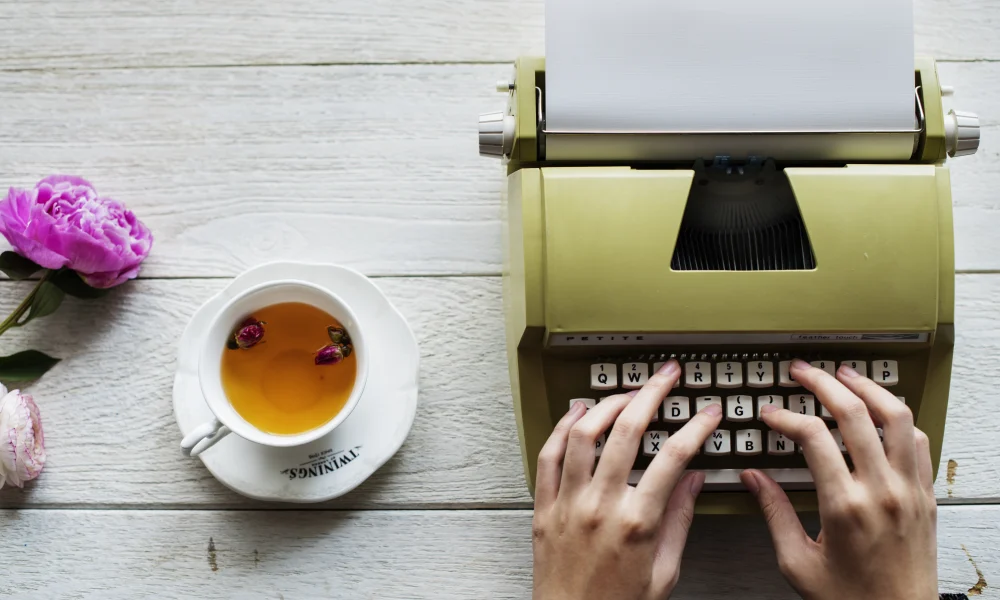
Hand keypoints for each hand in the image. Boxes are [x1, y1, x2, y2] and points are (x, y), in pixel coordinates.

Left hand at [531, 360, 722, 599]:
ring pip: (583, 434)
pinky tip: (577, 412)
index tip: (707, 413)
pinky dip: (562, 427)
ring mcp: (569, 503)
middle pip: (627, 431)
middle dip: (651, 394)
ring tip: (625, 391)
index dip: (695, 428)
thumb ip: (679, 520)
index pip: (674, 458)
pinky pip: (548, 455)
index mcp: (637, 523)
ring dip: (606, 404)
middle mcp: (601, 506)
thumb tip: (693, 480)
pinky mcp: (544, 507)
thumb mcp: (665, 571)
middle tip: (665, 377)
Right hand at [740, 359, 936, 599]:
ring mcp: (909, 490)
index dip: (785, 417)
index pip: (813, 437)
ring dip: (868, 388)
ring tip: (845, 375)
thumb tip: (753, 478)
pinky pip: (918, 441)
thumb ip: (774, 513)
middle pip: (854, 414)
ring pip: (896, 417)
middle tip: (802, 372)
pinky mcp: (925, 496)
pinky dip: (899, 418)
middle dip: (822, 383)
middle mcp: (881, 492)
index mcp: (844, 507)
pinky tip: (881, 412)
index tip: (771, 414)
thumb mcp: (797, 562)